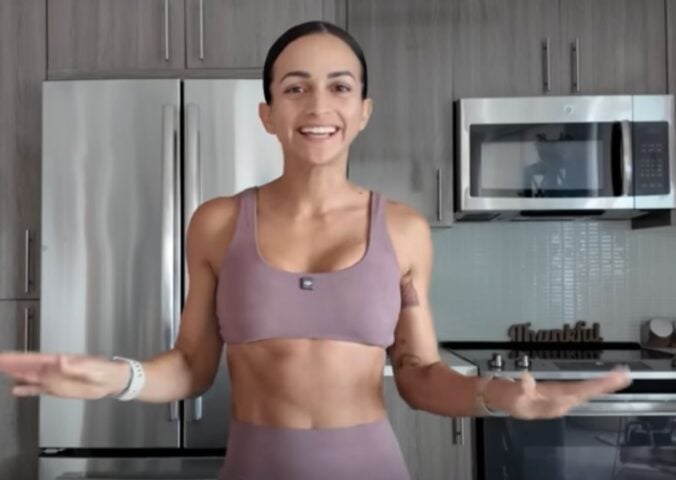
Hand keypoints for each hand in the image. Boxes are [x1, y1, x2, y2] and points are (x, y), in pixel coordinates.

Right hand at [0, 352, 128, 398]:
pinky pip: (40, 389)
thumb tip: (60, 360)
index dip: (19, 358)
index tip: (4, 357)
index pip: (35, 358)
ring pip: (31, 377)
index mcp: (61, 361)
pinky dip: (27, 389)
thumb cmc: (105, 371)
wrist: (113, 381)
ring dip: (17, 376)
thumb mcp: (92, 366)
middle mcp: (55, 369)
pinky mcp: (59, 389)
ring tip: (2, 373)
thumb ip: (74, 365)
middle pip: (29, 366)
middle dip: (12, 365)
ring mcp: (56, 379)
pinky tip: (17, 389)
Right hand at [489, 367, 631, 418]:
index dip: (596, 384)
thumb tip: (527, 379)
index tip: (613, 378)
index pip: (579, 391)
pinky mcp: (556, 394)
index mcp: (551, 402)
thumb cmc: (504, 397)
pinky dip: (591, 385)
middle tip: (625, 375)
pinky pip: (579, 390)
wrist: (498, 400)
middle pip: (587, 392)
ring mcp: (559, 399)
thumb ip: (518, 388)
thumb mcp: (509, 394)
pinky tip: (599, 383)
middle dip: (606, 384)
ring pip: (585, 392)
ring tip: (617, 377)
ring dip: (601, 385)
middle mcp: (559, 402)